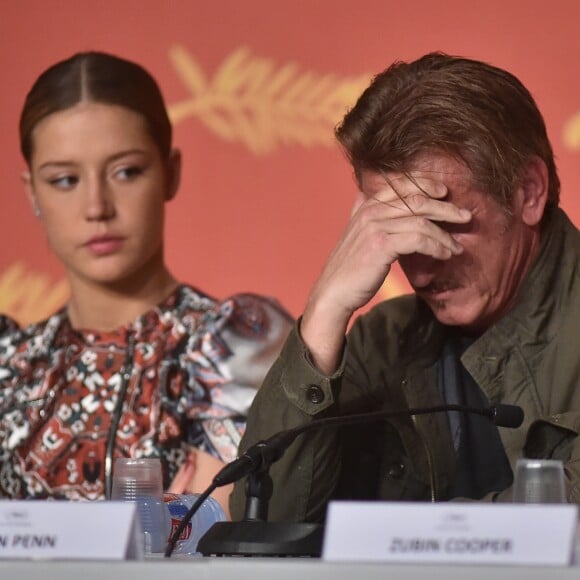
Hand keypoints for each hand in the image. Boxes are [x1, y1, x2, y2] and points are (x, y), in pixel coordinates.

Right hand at [301, 172, 470, 373]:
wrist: (334, 292)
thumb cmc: (349, 267)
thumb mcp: (356, 234)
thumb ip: (364, 213)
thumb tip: (368, 196)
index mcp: (366, 205)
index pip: (402, 184)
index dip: (427, 184)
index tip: (446, 192)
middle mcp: (370, 211)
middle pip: (417, 199)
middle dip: (446, 207)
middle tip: (466, 216)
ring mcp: (374, 226)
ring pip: (421, 220)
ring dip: (445, 234)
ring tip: (457, 246)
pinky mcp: (381, 245)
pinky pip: (418, 239)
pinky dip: (436, 246)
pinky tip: (445, 255)